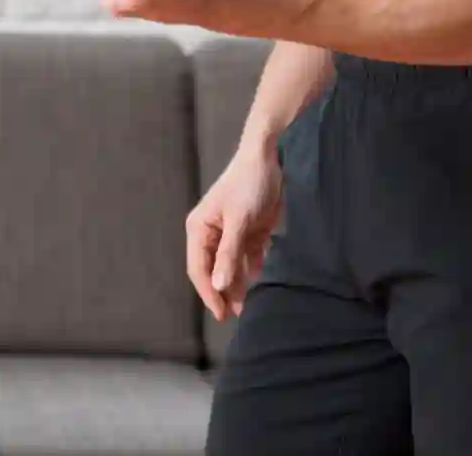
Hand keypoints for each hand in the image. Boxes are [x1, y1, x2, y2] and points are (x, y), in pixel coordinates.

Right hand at [186, 146, 283, 320]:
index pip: (199, 269)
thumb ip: (228, 254)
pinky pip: (249, 258)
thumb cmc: (249, 183)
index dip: (209, 293)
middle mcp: (212, 233)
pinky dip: (254, 270)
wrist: (272, 156)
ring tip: (250, 306)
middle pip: (215, 270)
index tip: (222, 315)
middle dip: (225, 292)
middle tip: (239, 315)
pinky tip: (262, 283)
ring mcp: (231, 233)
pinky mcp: (250, 231)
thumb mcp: (239, 221)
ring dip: (239, 285)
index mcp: (200, 229)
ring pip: (232, 267)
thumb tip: (219, 287)